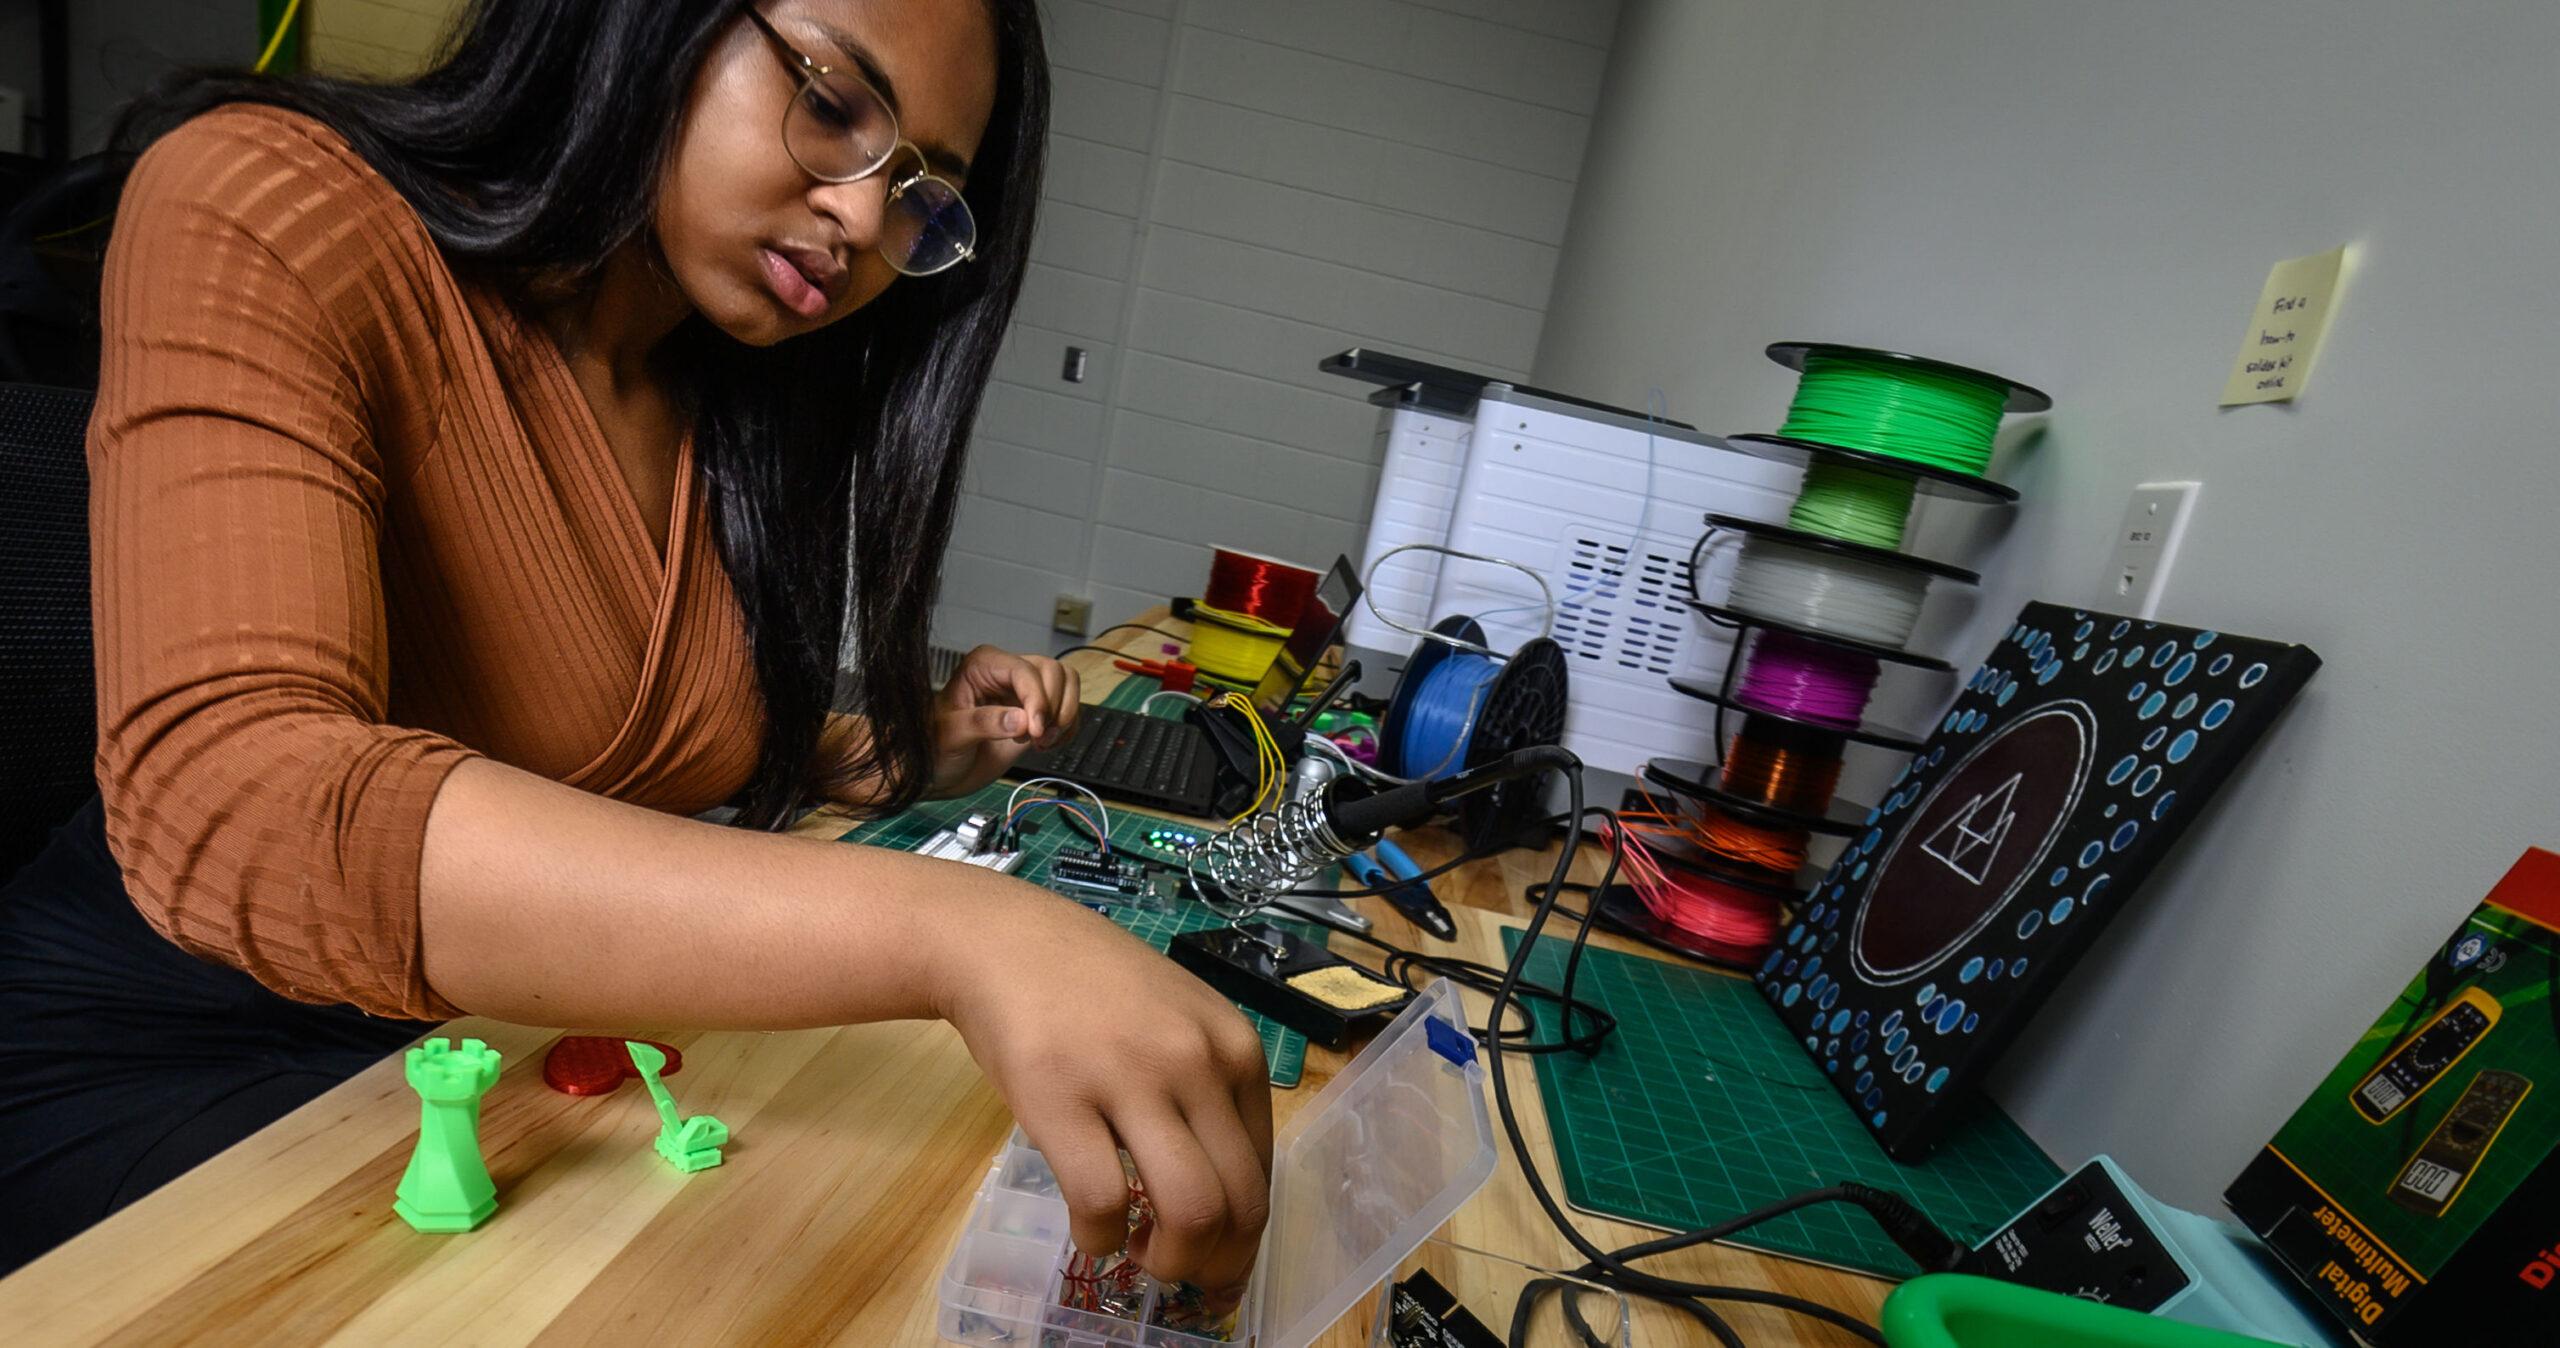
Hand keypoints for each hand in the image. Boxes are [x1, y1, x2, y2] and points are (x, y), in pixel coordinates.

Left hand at [929, 646, 1081, 797]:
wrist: (940, 773)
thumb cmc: (935, 749)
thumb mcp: (951, 735)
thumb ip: (983, 724)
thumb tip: (1021, 720)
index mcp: (983, 665)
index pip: (1025, 670)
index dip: (1038, 699)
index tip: (1036, 731)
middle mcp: (1007, 673)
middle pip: (1054, 672)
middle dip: (1054, 708)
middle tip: (1038, 740)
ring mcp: (1024, 692)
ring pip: (1067, 684)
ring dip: (1064, 717)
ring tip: (1042, 743)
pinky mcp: (1036, 712)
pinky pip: (1068, 708)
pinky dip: (1066, 729)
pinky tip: (1046, 746)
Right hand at [934, 885, 1272, 1297]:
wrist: (1005, 941)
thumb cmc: (1094, 989)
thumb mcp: (1180, 1022)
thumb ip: (1209, 1092)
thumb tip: (1225, 1198)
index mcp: (1236, 1048)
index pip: (1263, 1170)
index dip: (1242, 1233)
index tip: (1211, 1251)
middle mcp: (1197, 1062)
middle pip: (1239, 1202)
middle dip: (1216, 1262)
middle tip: (1180, 1272)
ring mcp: (1130, 1078)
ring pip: (1190, 1210)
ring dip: (1170, 1261)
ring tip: (1140, 1255)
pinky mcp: (1060, 1097)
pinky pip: (1103, 1202)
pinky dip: (1101, 1239)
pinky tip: (1090, 1231)